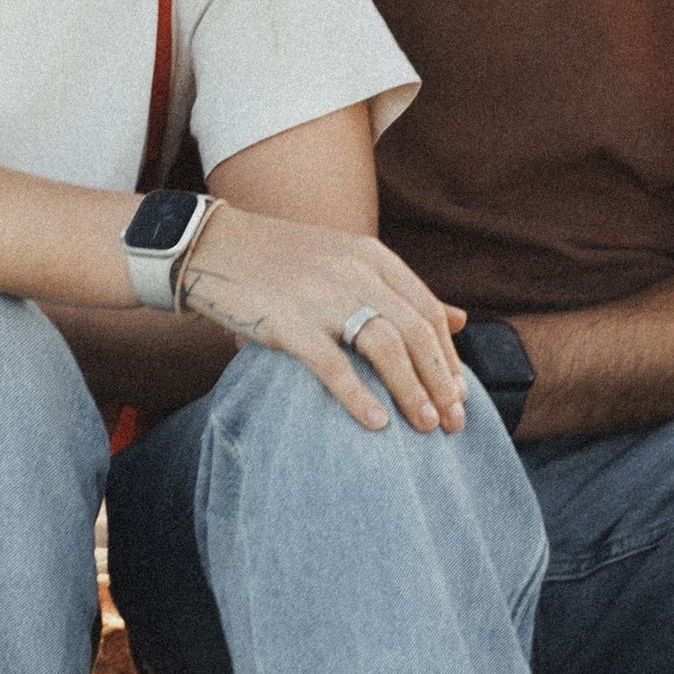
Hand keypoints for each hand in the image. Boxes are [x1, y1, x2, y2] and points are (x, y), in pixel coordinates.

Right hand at [173, 210, 465, 434]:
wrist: (211, 246)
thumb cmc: (280, 262)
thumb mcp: (347, 261)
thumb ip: (401, 289)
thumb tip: (462, 317)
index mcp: (371, 256)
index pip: (428, 310)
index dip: (449, 357)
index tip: (459, 395)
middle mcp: (353, 271)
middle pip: (416, 331)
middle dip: (442, 382)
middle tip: (453, 422)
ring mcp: (320, 295)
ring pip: (385, 347)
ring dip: (412, 391)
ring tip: (425, 426)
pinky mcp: (286, 321)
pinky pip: (333, 365)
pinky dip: (359, 397)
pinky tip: (377, 423)